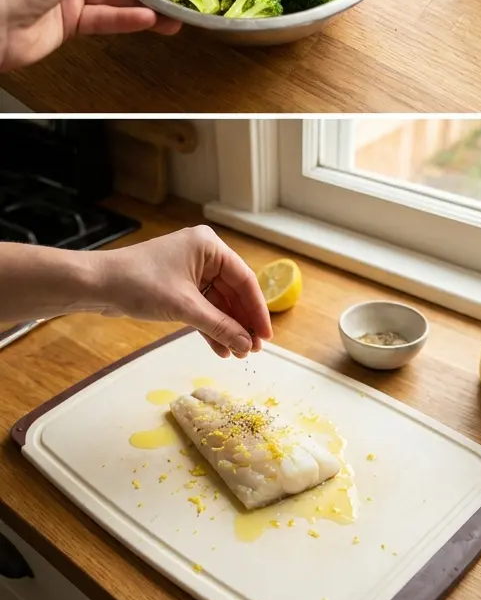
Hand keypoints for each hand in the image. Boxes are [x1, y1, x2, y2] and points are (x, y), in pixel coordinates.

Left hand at [94, 226, 272, 357]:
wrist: (95, 285)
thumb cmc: (139, 284)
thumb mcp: (184, 307)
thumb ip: (219, 326)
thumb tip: (246, 345)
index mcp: (210, 246)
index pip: (244, 280)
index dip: (257, 310)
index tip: (266, 336)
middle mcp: (204, 254)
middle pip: (233, 292)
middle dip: (241, 322)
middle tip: (252, 349)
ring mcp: (190, 270)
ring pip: (218, 302)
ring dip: (226, 327)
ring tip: (237, 353)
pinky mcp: (178, 285)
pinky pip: (202, 306)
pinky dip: (209, 325)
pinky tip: (219, 347)